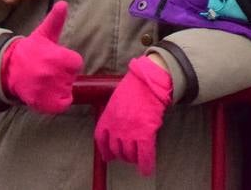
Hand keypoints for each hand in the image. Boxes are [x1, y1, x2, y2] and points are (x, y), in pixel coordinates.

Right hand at [0, 1, 82, 113]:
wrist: (9, 70)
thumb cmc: (31, 51)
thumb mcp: (44, 34)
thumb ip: (56, 20)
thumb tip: (63, 3)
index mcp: (55, 57)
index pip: (76, 63)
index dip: (68, 62)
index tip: (56, 59)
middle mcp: (51, 74)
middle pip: (72, 77)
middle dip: (63, 74)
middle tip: (48, 70)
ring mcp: (46, 90)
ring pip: (67, 91)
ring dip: (60, 88)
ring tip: (46, 80)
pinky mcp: (43, 104)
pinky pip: (61, 105)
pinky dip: (57, 102)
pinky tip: (48, 93)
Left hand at [94, 55, 173, 175]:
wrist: (149, 80)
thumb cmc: (136, 86)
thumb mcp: (118, 99)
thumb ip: (115, 114)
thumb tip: (118, 125)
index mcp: (107, 117)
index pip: (101, 139)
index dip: (104, 150)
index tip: (108, 157)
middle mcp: (116, 127)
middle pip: (116, 149)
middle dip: (122, 155)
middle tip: (128, 156)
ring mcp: (130, 132)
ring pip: (129, 154)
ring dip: (133, 159)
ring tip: (138, 159)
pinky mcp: (145, 133)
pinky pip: (144, 154)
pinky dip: (146, 164)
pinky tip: (147, 170)